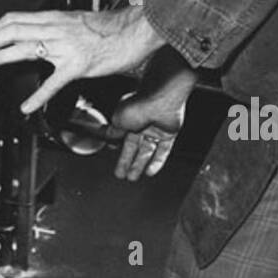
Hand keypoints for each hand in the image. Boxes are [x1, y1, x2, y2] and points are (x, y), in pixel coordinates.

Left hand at [0, 5, 163, 114]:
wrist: (136, 30)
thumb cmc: (111, 29)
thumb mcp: (77, 22)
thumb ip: (57, 29)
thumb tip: (39, 35)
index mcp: (55, 18)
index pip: (16, 19)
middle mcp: (57, 29)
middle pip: (13, 29)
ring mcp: (66, 46)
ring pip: (26, 48)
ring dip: (2, 56)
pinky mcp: (78, 65)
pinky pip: (53, 82)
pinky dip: (37, 95)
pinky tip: (27, 105)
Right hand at [112, 59, 198, 181]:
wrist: (160, 99)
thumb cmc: (138, 104)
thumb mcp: (118, 120)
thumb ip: (114, 131)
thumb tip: (109, 139)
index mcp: (128, 119)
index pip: (122, 139)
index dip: (118, 152)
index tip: (114, 162)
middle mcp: (142, 124)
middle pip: (134, 148)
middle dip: (127, 163)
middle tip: (122, 175)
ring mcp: (156, 129)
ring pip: (147, 151)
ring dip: (139, 165)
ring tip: (133, 178)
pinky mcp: (169, 134)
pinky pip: (163, 151)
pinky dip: (157, 162)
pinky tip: (150, 172)